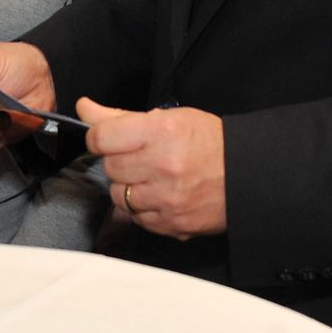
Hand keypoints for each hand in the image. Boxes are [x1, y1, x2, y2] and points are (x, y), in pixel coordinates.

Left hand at [80, 99, 226, 238]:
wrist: (246, 175)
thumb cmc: (209, 142)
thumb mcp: (169, 118)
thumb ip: (120, 116)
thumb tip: (84, 108)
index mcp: (161, 133)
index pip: (101, 137)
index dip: (99, 137)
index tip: (106, 139)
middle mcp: (163, 166)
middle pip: (110, 167)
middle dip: (119, 161)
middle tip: (140, 156)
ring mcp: (167, 198)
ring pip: (118, 195)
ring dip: (127, 187)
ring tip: (150, 177)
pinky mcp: (172, 224)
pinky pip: (135, 218)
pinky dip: (141, 208)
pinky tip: (158, 195)